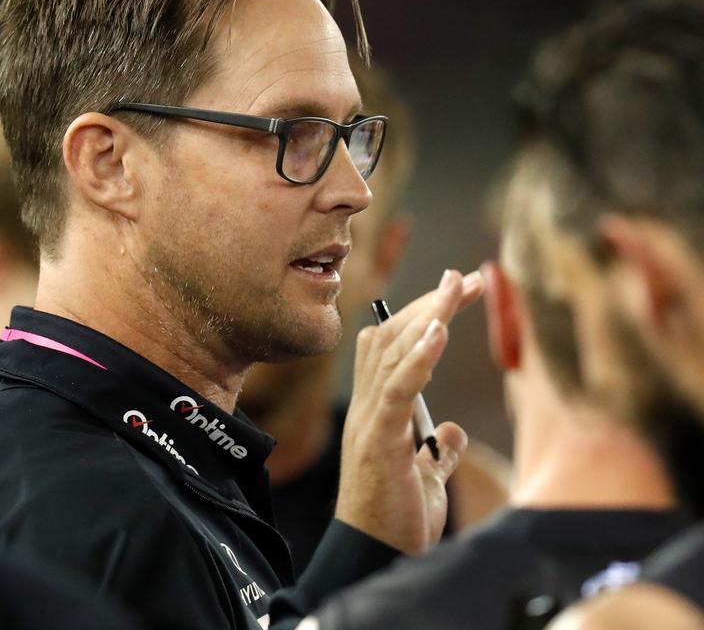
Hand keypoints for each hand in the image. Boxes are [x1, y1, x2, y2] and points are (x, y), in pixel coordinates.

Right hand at [334, 268, 483, 553]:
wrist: (375, 556)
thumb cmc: (396, 518)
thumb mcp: (425, 476)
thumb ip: (435, 448)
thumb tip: (451, 429)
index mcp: (378, 410)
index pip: (395, 346)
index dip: (424, 314)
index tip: (458, 291)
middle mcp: (367, 406)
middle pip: (393, 337)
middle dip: (431, 303)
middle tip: (467, 278)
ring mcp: (370, 419)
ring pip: (394, 353)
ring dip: (428, 315)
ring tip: (457, 288)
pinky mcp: (379, 438)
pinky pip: (397, 388)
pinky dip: (417, 356)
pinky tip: (438, 331)